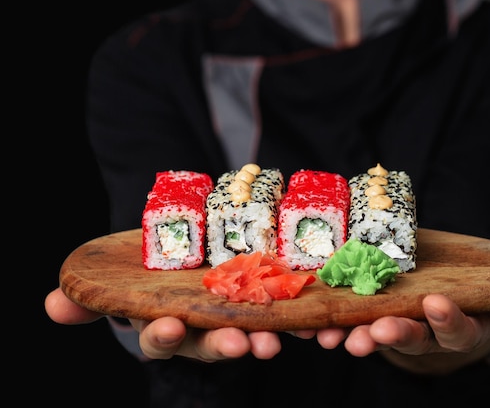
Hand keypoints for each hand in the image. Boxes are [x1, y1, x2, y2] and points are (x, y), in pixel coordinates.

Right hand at [45, 287, 282, 361]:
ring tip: (279, 339)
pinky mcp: (264, 301)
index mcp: (167, 325)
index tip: (168, 325)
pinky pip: (282, 313)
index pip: (162, 337)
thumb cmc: (147, 282)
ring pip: (252, 331)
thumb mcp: (117, 288)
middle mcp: (203, 328)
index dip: (163, 335)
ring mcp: (235, 317)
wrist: (183, 269)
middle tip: (243, 344)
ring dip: (267, 336)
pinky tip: (314, 321)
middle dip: (226, 344)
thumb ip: (91, 299)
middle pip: (214, 342)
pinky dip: (298, 319)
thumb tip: (52, 305)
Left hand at [302, 279, 489, 374]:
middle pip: (407, 339)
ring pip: (371, 335)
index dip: (446, 320)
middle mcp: (422, 335)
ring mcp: (394, 329)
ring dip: (349, 335)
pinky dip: (323, 327)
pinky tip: (305, 327)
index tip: (434, 304)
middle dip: (390, 335)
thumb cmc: (474, 305)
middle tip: (371, 333)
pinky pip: (342, 325)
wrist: (441, 312)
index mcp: (458, 328)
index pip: (453, 329)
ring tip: (329, 336)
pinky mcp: (365, 320)